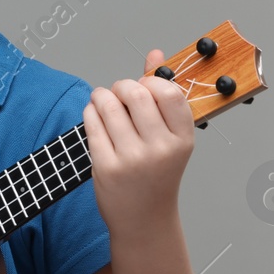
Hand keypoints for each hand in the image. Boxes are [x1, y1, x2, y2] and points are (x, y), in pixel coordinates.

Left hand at [81, 49, 195, 237]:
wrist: (144, 219)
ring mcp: (132, 159)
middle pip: (136, 93)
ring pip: (109, 105)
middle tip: (119, 92)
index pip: (169, 92)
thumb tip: (156, 54)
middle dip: (122, 86)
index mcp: (183, 139)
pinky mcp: (106, 167)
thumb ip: (162, 94)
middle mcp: (160, 149)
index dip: (152, 82)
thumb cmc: (158, 173)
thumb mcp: (169, 137)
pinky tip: (95, 115)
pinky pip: (92, 123)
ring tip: (103, 100)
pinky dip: (90, 111)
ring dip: (101, 95)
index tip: (144, 88)